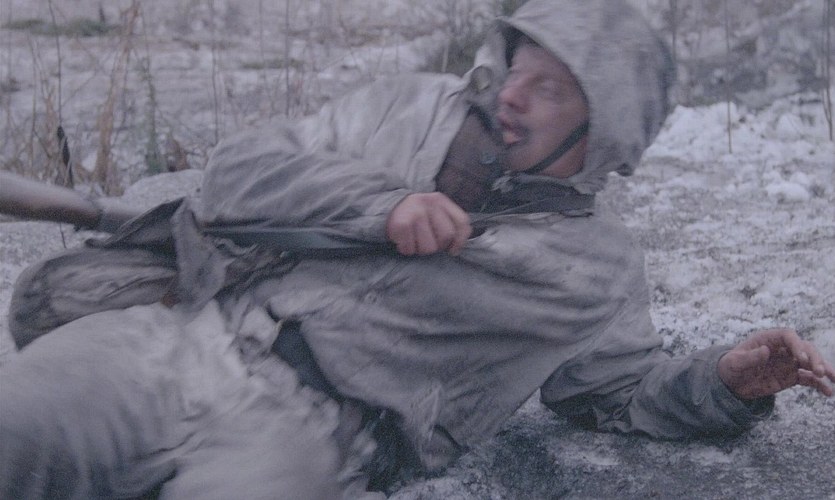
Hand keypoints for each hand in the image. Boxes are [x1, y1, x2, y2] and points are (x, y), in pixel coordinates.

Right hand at [386, 192, 470, 255]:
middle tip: (426, 241)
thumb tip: (456, 246)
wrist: (385, 209)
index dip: (461, 240)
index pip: (462, 221)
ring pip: (429, 248)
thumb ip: (449, 222)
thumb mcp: (434, 212)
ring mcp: (415, 213)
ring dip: (420, 249)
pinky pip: (411, 249)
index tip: (453, 250)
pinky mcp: (402, 224)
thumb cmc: (415, 216)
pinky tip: (403, 241)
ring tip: (413, 240)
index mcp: (440, 200)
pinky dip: (406, 249)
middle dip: (437, 246)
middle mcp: (429, 203)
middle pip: (446, 236)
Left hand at [718, 328, 834, 399]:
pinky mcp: (791, 376)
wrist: (731, 383)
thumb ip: (748, 357)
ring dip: (823, 368)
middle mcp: (782, 349)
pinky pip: (808, 378)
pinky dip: (819, 384)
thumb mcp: (734, 363)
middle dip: (814, 358)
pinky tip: (828, 392)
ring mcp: (788, 362)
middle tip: (819, 372)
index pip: (788, 336)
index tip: (801, 359)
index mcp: (767, 339)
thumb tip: (765, 351)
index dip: (797, 345)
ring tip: (832, 379)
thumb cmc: (730, 367)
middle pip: (804, 348)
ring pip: (810, 362)